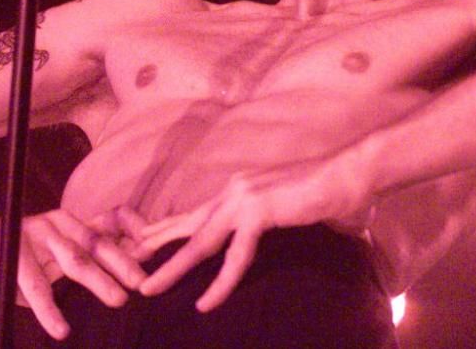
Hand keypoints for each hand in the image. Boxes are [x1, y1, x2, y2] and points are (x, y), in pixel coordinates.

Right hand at [0, 206, 148, 339]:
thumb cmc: (13, 256)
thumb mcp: (49, 259)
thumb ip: (77, 267)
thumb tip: (118, 287)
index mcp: (71, 224)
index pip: (110, 224)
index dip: (136, 234)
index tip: (158, 252)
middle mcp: (58, 223)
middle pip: (98, 243)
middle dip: (125, 262)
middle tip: (146, 284)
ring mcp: (35, 233)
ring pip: (74, 260)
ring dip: (98, 281)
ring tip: (118, 300)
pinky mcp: (12, 251)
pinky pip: (35, 285)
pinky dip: (49, 309)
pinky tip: (60, 329)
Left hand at [137, 153, 372, 311]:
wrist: (353, 173)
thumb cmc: (328, 192)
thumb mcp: (285, 208)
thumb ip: (267, 221)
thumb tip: (258, 237)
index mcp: (237, 189)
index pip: (193, 213)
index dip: (164, 230)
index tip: (138, 245)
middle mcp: (234, 190)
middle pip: (185, 225)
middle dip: (152, 247)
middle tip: (122, 264)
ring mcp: (245, 198)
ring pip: (199, 242)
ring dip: (171, 268)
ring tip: (147, 290)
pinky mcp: (261, 212)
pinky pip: (235, 256)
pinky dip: (220, 282)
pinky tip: (207, 302)